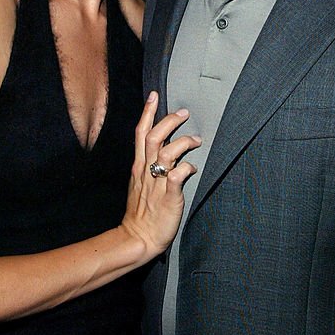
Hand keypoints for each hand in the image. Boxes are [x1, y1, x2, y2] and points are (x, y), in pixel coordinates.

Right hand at [121, 91, 200, 257]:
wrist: (137, 238)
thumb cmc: (142, 213)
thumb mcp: (140, 184)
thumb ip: (149, 167)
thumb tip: (162, 151)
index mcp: (138, 168)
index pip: (140, 134)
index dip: (147, 113)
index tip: (154, 96)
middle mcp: (146, 172)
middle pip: (154, 137)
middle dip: (169, 121)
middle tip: (184, 113)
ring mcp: (157, 184)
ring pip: (166, 153)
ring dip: (183, 142)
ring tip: (197, 140)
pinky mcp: (169, 197)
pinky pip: (176, 177)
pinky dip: (186, 168)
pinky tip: (194, 168)